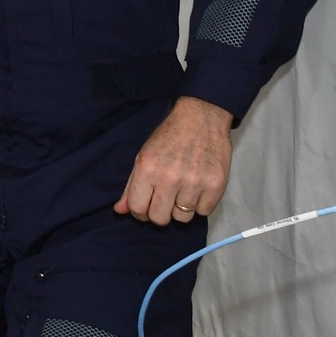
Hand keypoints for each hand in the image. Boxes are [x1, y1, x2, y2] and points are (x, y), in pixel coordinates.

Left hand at [115, 97, 233, 225]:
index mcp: (147, 169)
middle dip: (159, 213)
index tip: (145, 206)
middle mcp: (170, 179)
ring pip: (183, 218)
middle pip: (160, 218)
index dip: (139, 212)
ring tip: (182, 192)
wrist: (201, 118)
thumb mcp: (143, 156)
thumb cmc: (169, 136)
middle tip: (164, 201)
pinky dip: (200, 204)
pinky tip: (198, 189)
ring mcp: (194, 183)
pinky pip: (204, 212)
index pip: (137, 208)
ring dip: (181, 208)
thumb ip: (131, 185)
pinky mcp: (216, 185)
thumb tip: (119, 211)